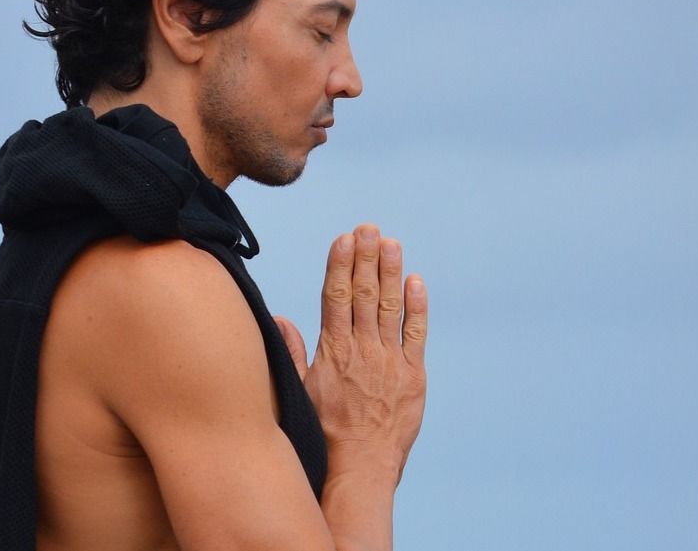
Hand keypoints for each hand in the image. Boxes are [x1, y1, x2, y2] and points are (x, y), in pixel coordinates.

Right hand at [276, 224, 427, 481]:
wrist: (359, 469)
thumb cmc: (324, 434)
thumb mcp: (298, 392)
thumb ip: (290, 353)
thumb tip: (281, 318)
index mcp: (333, 351)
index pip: (336, 297)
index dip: (341, 264)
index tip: (344, 238)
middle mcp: (362, 350)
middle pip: (363, 294)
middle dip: (365, 257)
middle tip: (368, 227)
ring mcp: (390, 361)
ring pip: (389, 307)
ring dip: (390, 272)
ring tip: (390, 242)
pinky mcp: (413, 376)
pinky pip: (416, 334)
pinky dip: (416, 307)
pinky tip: (415, 282)